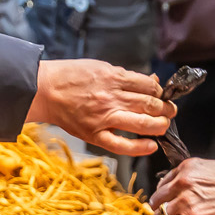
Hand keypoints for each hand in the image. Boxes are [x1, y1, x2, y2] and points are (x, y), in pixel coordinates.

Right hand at [27, 60, 174, 155]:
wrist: (44, 90)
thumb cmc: (72, 76)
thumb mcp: (101, 67)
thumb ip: (127, 76)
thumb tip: (153, 82)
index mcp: (114, 78)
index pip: (149, 87)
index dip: (161, 93)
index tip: (163, 97)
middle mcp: (112, 98)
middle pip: (151, 105)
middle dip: (166, 109)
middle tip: (170, 112)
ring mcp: (104, 117)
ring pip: (142, 123)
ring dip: (159, 126)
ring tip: (163, 126)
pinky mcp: (95, 134)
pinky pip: (121, 145)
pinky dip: (139, 147)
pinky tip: (151, 146)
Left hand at [150, 159, 214, 214]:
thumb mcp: (213, 168)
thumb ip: (194, 175)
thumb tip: (182, 185)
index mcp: (187, 168)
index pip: (163, 182)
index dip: (165, 194)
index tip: (168, 200)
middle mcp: (182, 183)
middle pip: (157, 199)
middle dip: (161, 208)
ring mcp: (185, 202)